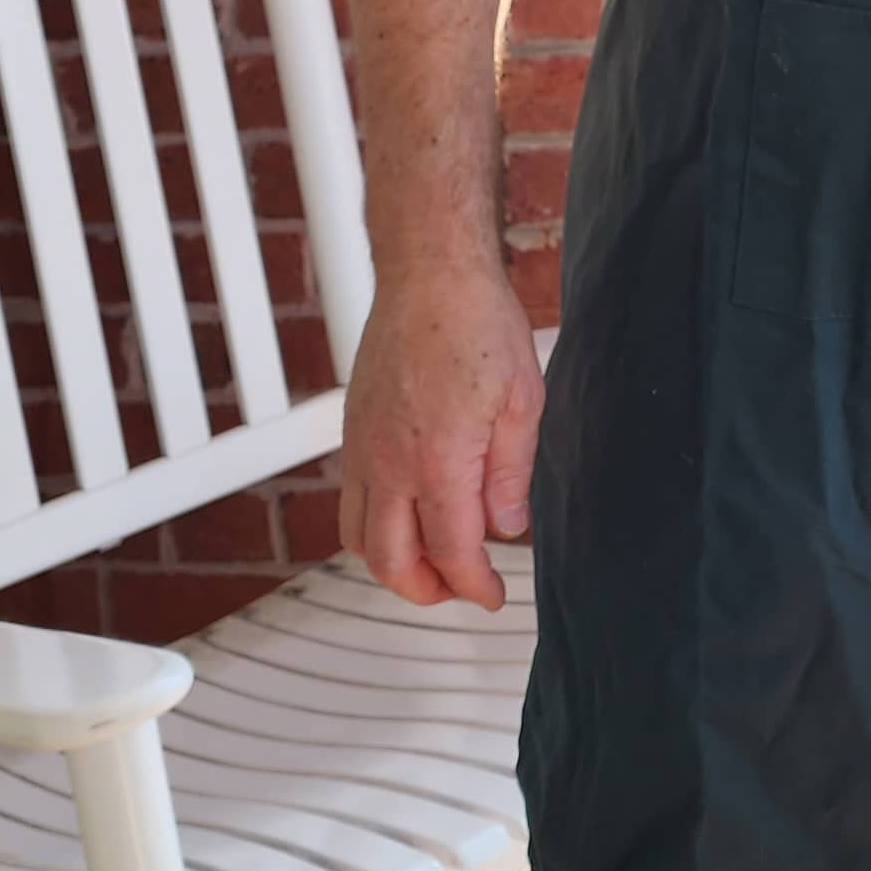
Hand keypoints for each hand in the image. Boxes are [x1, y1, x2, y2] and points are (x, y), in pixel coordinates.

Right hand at [339, 258, 545, 612]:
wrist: (429, 275)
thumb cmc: (477, 324)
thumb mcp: (522, 404)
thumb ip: (511, 475)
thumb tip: (506, 527)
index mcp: (438, 462)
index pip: (451, 553)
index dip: (474, 586)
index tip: (493, 595)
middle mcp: (389, 464)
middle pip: (390, 562)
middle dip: (428, 591)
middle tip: (463, 588)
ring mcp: (362, 450)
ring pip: (357, 538)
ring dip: (392, 564)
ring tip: (434, 561)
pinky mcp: (351, 433)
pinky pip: (348, 502)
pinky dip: (371, 527)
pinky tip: (408, 515)